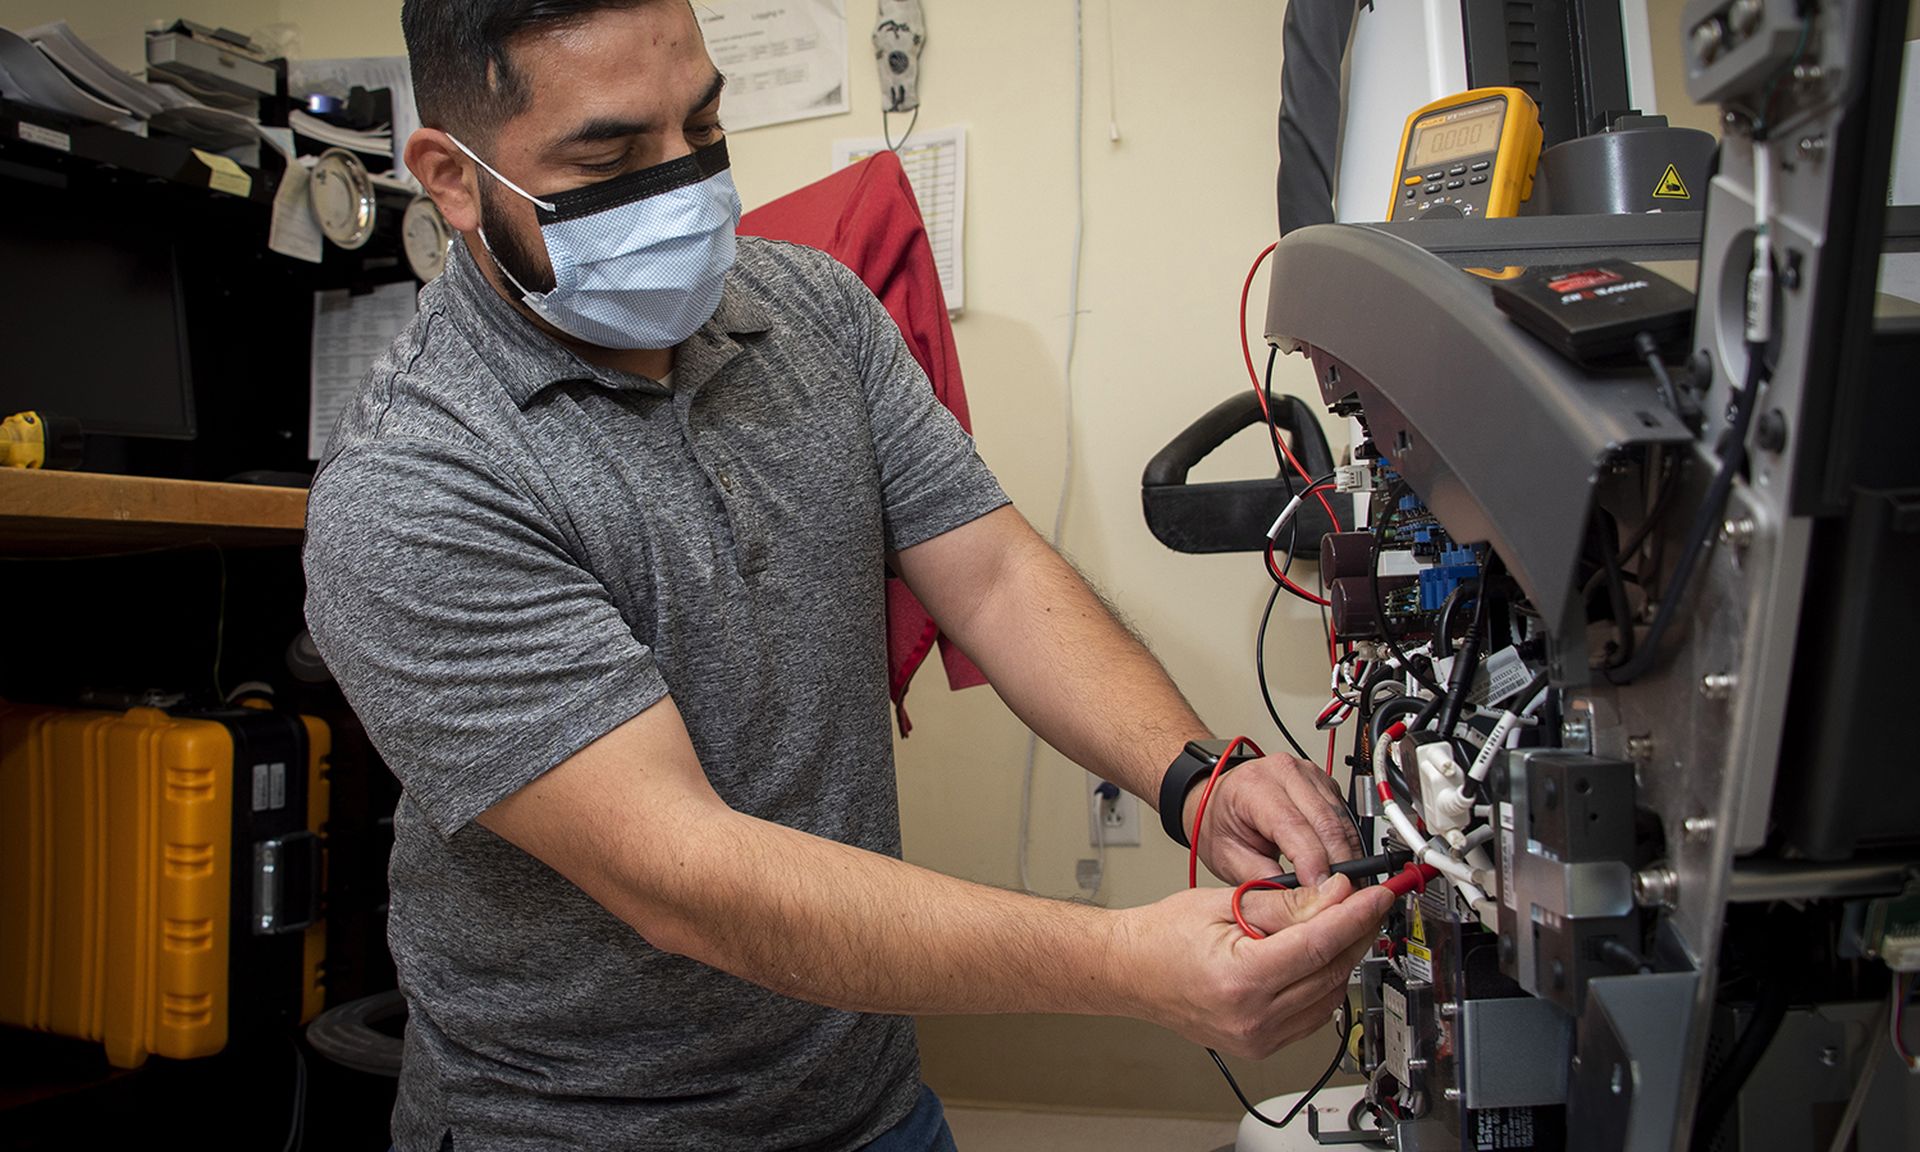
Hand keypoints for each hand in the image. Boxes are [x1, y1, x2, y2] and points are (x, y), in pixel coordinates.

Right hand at [1117, 875, 1391, 1059]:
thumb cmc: (1163, 936)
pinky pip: (1313, 1014)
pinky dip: (1323, 982)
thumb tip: (1334, 895)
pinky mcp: (1261, 1044)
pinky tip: (1317, 955)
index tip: (1379, 894)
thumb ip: (1285, 904)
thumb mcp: (1225, 903)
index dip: (1356, 916)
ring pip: (1329, 995)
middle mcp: (1253, 1017)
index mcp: (1241, 979)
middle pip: (1331, 971)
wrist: (1129, 971)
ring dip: (1342, 957)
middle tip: (1363, 899)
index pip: (1319, 944)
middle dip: (1355, 931)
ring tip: (1336, 922)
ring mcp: (1258, 1037)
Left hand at [1183, 752, 1361, 886]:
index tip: (1321, 892)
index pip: (1293, 825)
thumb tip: (1295, 897)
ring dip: (1348, 858)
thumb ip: (1260, 876)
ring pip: (1342, 821)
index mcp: (1254, 785)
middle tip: (1341, 898)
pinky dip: (1348, 847)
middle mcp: (1285, 773)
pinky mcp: (1326, 785)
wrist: (1218, 802)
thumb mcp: (1226, 856)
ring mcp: (1309, 775)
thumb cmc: (1220, 824)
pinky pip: (1347, 818)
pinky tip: (1345, 869)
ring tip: (1345, 890)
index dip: (1312, 862)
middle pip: (1326, 822)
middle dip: (1338, 865)